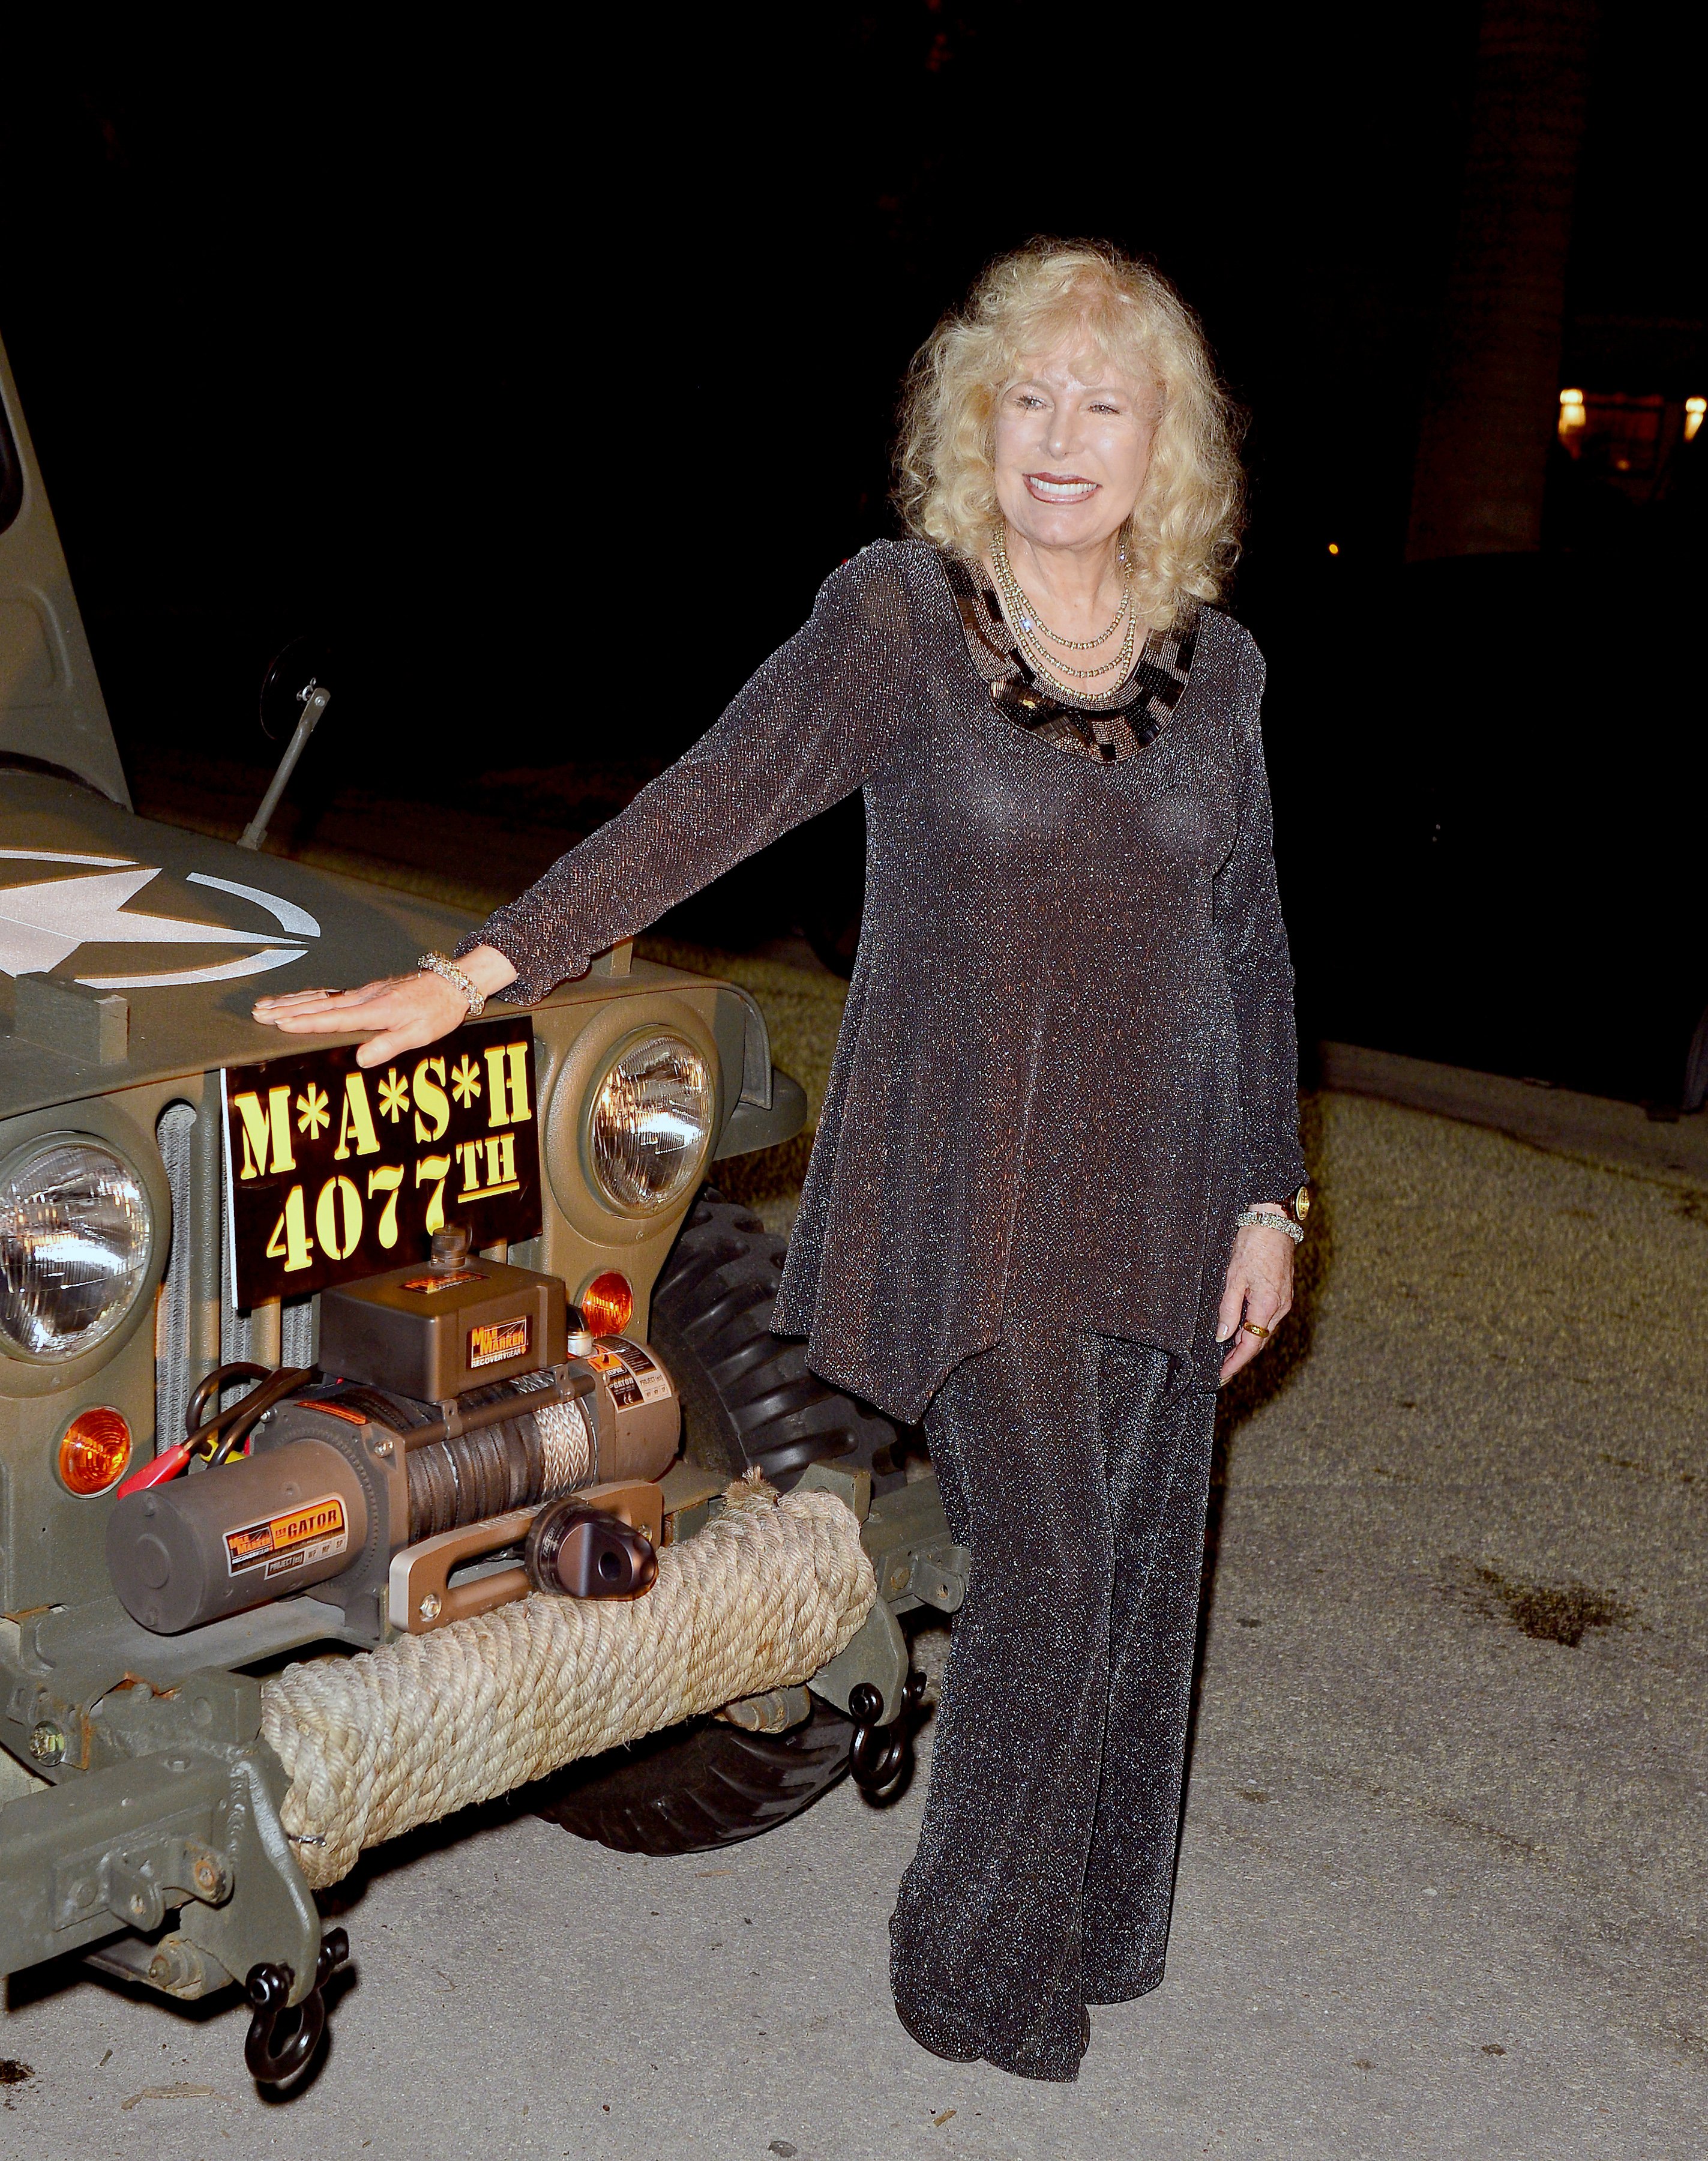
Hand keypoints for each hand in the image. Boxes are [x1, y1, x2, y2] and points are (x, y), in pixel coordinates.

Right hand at [252, 946, 516, 1067]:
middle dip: (286, 1010)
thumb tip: (360, 1059)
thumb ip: (389, 1046)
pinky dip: (309, 997)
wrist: (452, 984)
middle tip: (257, 1013)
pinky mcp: (366, 991)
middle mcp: (363, 999)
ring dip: (291, 1002)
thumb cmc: (437, 1012)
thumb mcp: (419, 1034)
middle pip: (317, 1005)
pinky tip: (296, 1000)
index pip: (333, 1018)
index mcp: (374, 1011)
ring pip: (320, 997)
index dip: (306, 1023)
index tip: (280, 1024)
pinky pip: (330, 994)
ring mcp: (363, 993)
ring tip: (264, 1005)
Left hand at [1216, 1214, 1295, 1382]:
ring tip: (1226, 1357)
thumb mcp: (1233, 1277)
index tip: (1220, 1377)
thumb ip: (1228, 1309)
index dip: (1234, 1364)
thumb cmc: (1253, 1245)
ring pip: (1263, 1332)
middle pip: (1258, 1343)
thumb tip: (1223, 1335)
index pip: (1250, 1346)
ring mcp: (1284, 1302)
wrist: (1274, 1222)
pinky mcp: (1283, 1294)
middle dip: (1239, 1359)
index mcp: (1267, 1307)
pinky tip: (1241, 1332)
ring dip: (1247, 1346)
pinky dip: (1254, 1331)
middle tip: (1220, 1372)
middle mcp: (1280, 1308)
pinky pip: (1267, 1320)